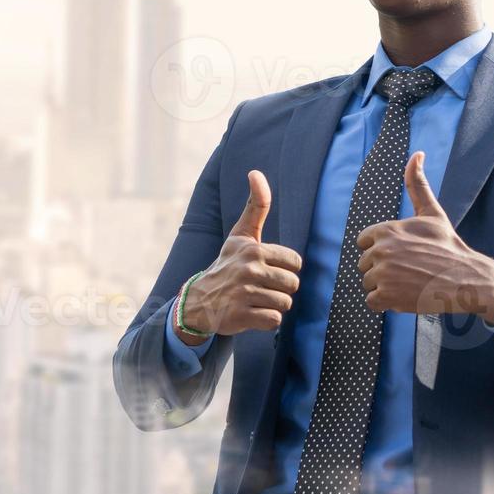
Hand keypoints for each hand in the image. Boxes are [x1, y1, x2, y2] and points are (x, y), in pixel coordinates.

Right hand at [178, 170, 303, 340]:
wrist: (199, 300)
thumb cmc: (227, 264)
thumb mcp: (240, 234)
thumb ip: (255, 206)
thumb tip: (255, 172)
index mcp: (253, 249)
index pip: (295, 262)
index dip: (285, 268)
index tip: (267, 269)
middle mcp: (248, 270)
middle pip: (292, 284)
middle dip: (281, 288)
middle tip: (261, 287)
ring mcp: (244, 294)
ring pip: (285, 303)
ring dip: (273, 305)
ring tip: (256, 299)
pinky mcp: (241, 316)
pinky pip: (274, 321)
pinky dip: (266, 320)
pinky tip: (252, 313)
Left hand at [356, 150, 493, 322]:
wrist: (468, 279)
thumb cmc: (449, 246)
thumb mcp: (432, 213)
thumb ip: (417, 184)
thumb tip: (416, 153)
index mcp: (385, 230)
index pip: (364, 243)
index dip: (382, 250)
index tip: (403, 253)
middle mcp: (380, 251)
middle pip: (365, 264)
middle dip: (383, 269)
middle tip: (410, 269)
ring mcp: (382, 275)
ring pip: (368, 283)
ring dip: (385, 287)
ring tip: (409, 282)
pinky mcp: (386, 297)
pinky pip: (372, 302)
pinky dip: (386, 303)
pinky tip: (406, 295)